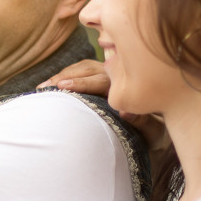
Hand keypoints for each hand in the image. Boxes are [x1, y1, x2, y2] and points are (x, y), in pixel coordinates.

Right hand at [38, 60, 168, 152]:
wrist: (156, 125)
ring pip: (81, 68)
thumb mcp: (152, 131)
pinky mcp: (98, 75)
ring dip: (61, 76)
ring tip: (43, 88)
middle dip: (65, 78)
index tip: (63, 87)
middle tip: (46, 88)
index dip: (81, 84)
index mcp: (127, 88)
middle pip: (86, 71)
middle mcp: (116, 76)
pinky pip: (79, 71)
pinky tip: (50, 86)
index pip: (100, 81)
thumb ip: (141, 123)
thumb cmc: (152, 131)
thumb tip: (125, 113)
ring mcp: (106, 73)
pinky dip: (63, 77)